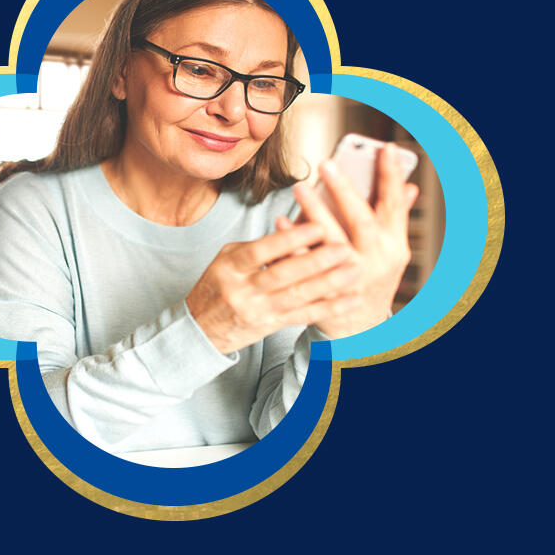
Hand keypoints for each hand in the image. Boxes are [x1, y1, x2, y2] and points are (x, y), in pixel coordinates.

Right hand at [186, 222, 363, 354]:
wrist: (200, 329)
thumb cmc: (217, 286)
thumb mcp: (226, 260)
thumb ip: (257, 247)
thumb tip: (293, 229)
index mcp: (230, 266)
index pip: (261, 251)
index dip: (289, 239)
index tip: (316, 225)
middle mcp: (243, 289)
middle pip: (282, 274)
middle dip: (315, 261)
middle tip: (344, 248)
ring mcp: (257, 310)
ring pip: (296, 296)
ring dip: (328, 283)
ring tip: (354, 269)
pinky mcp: (269, 326)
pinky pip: (303, 316)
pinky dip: (328, 308)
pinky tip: (349, 300)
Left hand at [283, 143, 418, 337]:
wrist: (359, 330)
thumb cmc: (372, 278)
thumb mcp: (389, 249)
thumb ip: (394, 217)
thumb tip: (409, 186)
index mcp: (394, 245)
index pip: (394, 205)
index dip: (391, 176)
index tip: (384, 148)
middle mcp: (375, 260)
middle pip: (361, 222)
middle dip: (345, 191)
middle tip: (327, 164)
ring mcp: (349, 277)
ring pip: (332, 243)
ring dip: (315, 213)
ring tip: (299, 188)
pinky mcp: (323, 290)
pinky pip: (306, 263)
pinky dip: (294, 242)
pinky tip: (282, 221)